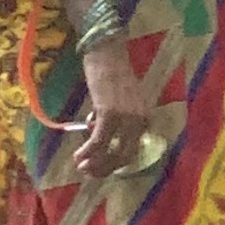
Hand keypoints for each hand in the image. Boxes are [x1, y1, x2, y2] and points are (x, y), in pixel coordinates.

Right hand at [73, 35, 157, 178]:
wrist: (105, 51)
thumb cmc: (110, 71)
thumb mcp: (119, 99)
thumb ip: (116, 118)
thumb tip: (98, 135)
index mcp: (145, 116)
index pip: (134, 149)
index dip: (116, 163)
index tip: (101, 167)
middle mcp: (140, 119)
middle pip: (126, 156)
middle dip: (106, 168)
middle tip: (89, 172)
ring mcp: (127, 117)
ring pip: (113, 152)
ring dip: (96, 164)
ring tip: (81, 167)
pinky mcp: (110, 114)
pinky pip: (99, 141)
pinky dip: (88, 152)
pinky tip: (78, 156)